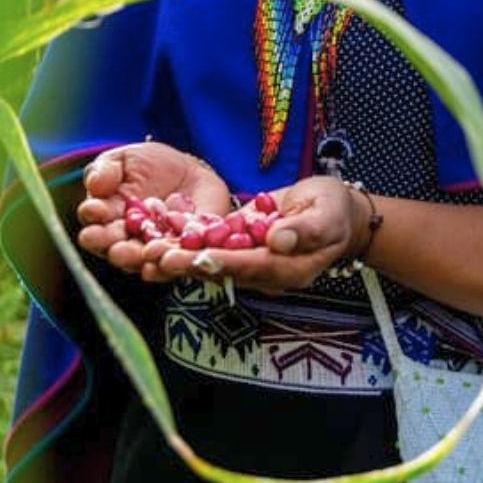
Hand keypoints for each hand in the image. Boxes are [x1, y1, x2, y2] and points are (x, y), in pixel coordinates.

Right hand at [77, 142, 229, 264]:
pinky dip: (178, 261)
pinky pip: (182, 261)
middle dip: (118, 251)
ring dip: (148, 260)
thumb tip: (94, 183)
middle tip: (117, 249)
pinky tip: (173, 259)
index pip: (95, 227)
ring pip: (149, 261)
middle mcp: (128, 242)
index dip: (94, 222)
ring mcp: (156, 250)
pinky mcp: (185, 252)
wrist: (187, 171)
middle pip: (119, 251)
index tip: (95, 212)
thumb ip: (106, 170)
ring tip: (147, 255)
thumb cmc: (147, 165)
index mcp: (106, 222)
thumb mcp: (124, 160)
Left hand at [129, 175, 360, 295]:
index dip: (222, 263)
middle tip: (158, 258)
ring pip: (209, 260)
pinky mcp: (237, 244)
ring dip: (178, 254)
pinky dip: (184, 238)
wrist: (334, 210)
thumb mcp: (327, 215)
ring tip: (147, 248)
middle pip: (222, 270)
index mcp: (287, 270)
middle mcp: (262, 272)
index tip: (197, 259)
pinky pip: (209, 243)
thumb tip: (277, 240)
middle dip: (189, 264)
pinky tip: (157, 229)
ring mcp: (248, 259)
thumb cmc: (335, 211)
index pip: (250, 268)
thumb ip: (304, 230)